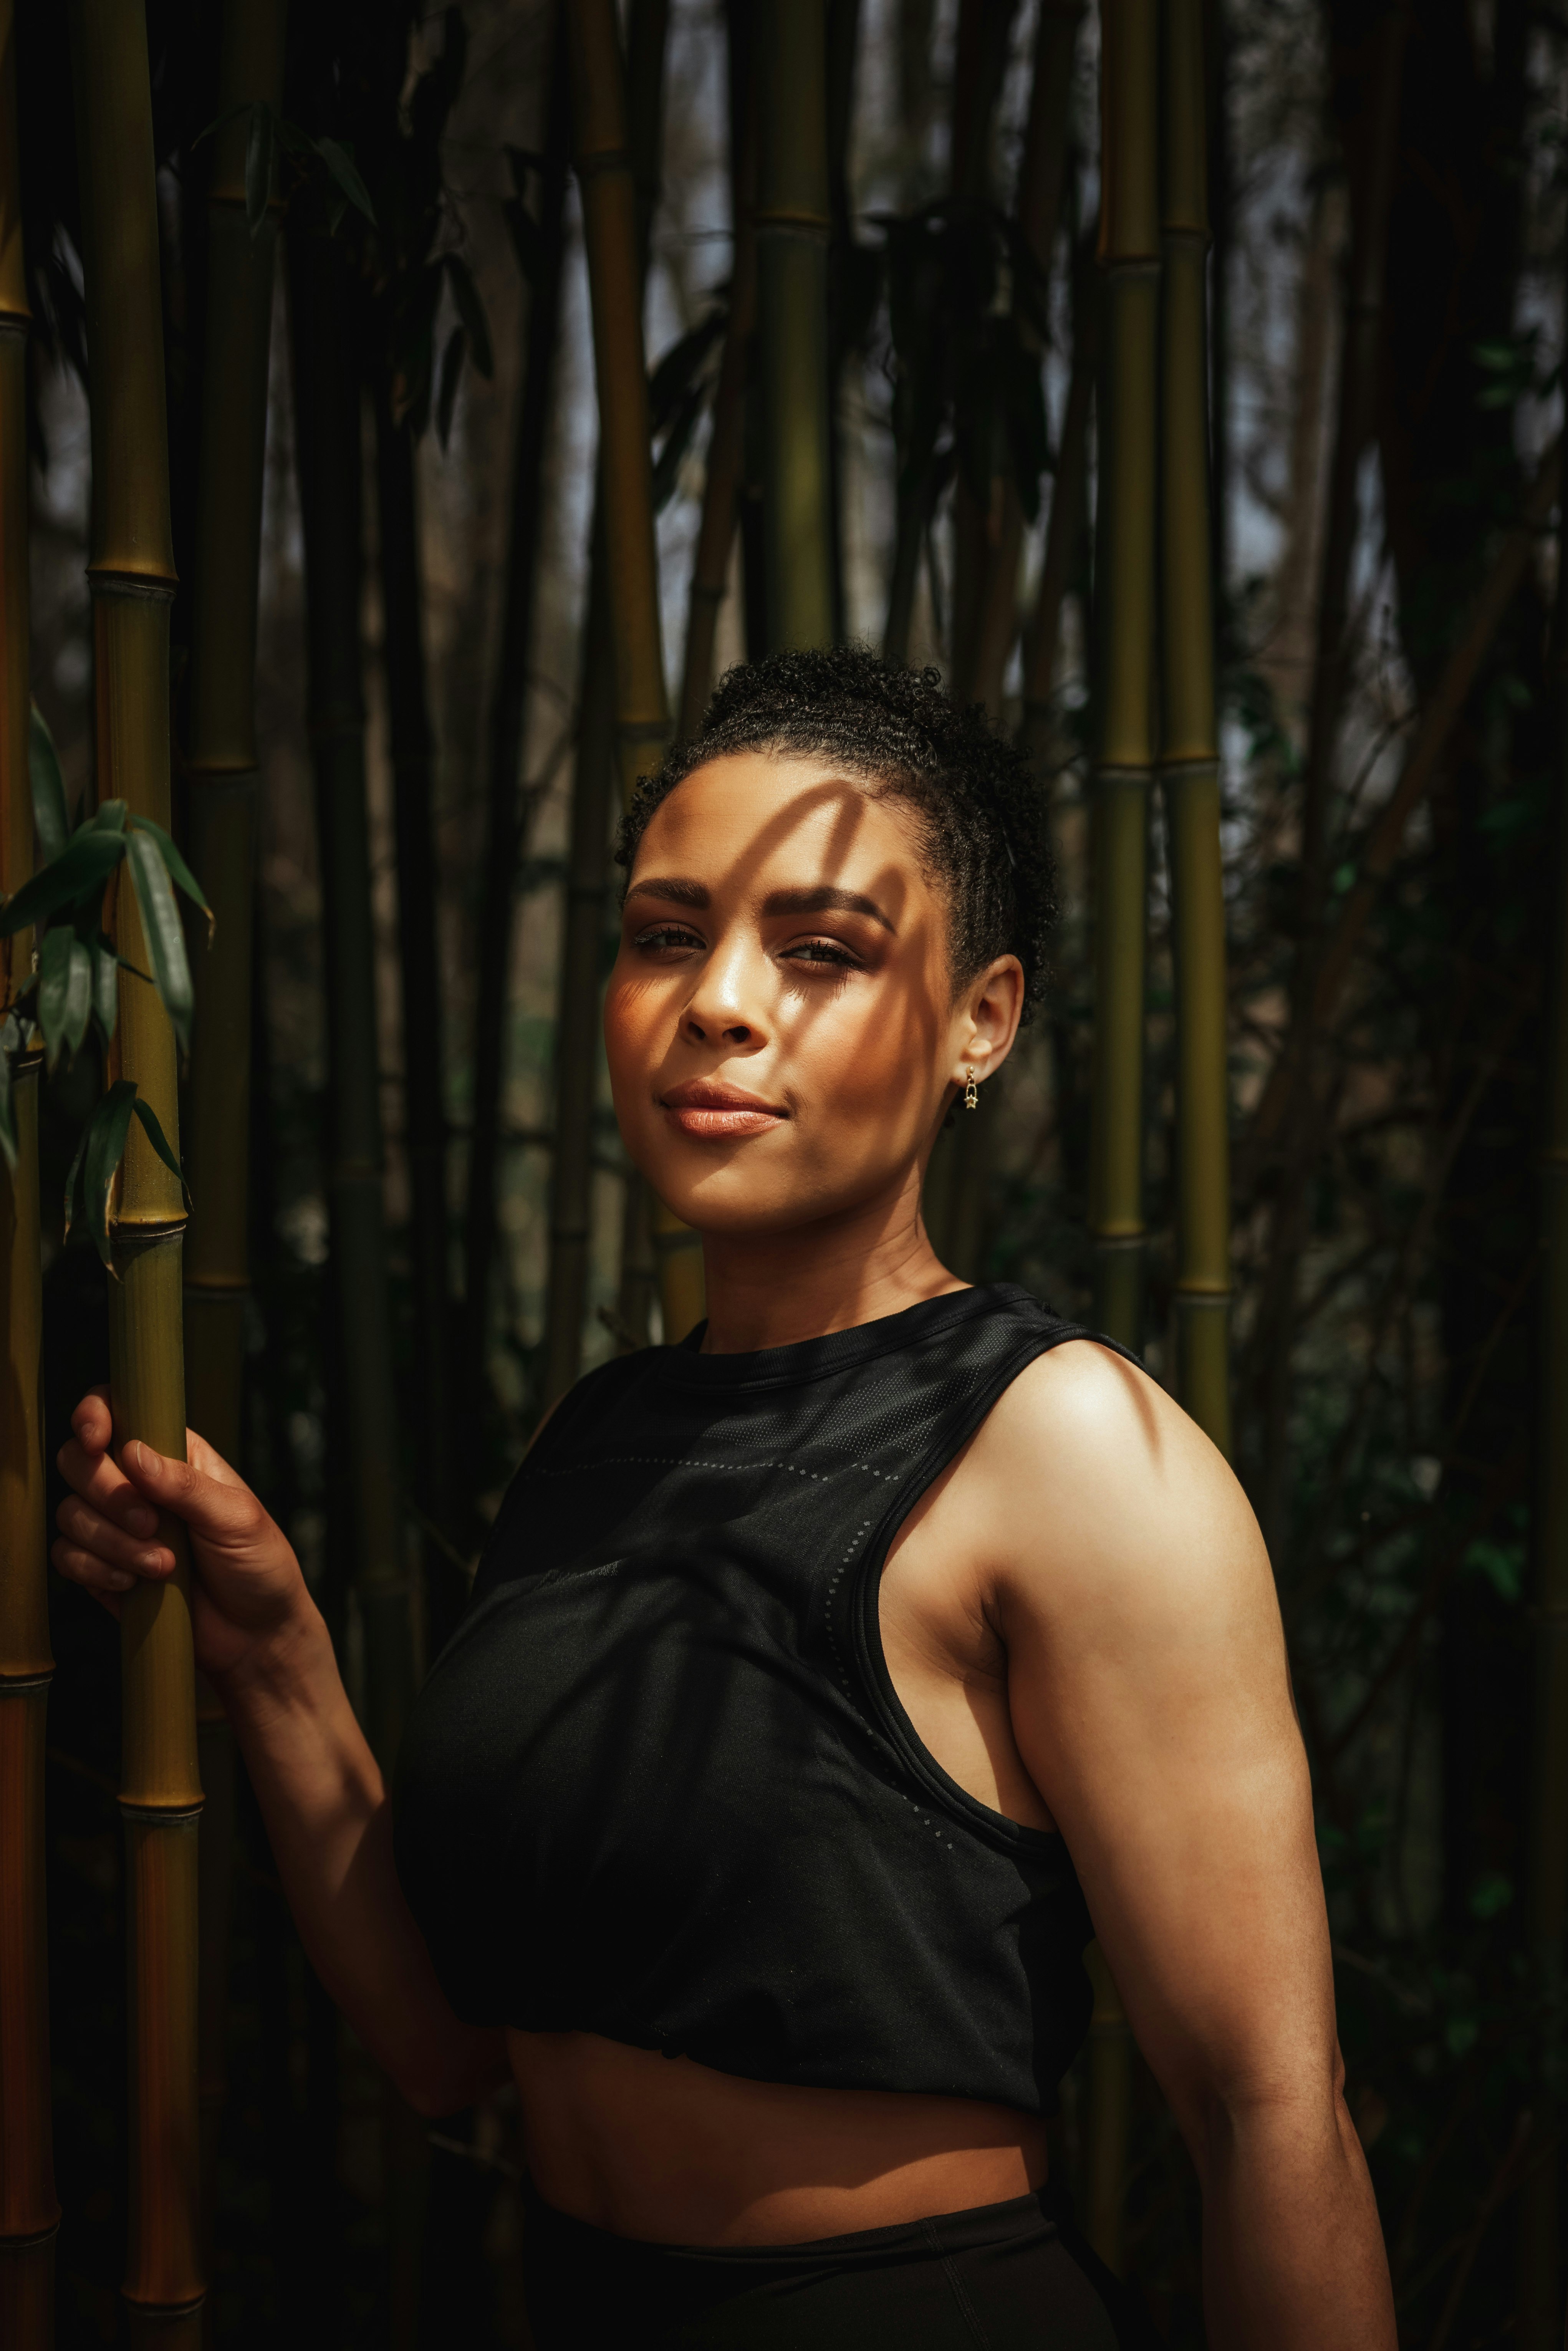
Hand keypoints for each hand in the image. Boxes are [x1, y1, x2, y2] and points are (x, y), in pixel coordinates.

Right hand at [53, 1388, 318, 1688]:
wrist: (255, 1635)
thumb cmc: (258, 1564)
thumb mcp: (236, 1517)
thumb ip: (185, 1485)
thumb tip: (133, 1452)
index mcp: (174, 1453)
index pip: (117, 1411)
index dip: (94, 1416)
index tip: (97, 1440)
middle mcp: (138, 1483)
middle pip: (78, 1461)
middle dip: (108, 1494)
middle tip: (152, 1525)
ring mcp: (116, 1526)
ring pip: (70, 1512)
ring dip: (111, 1542)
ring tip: (163, 1567)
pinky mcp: (102, 1567)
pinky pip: (67, 1556)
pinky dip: (94, 1569)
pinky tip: (133, 1584)